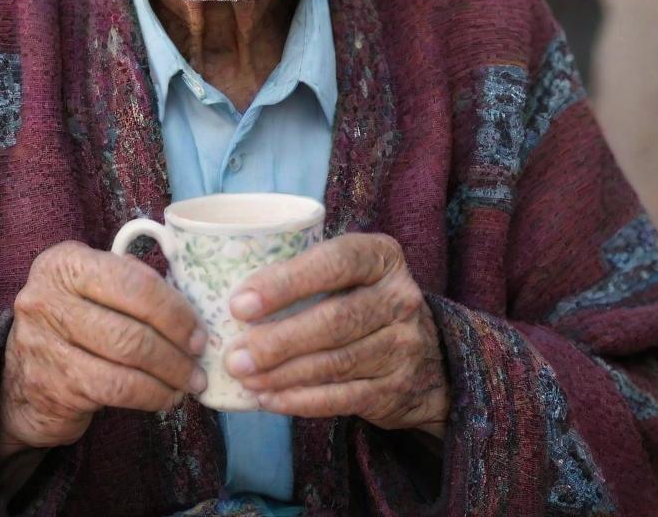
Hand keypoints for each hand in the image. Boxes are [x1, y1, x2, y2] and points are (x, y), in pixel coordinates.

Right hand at [0, 240, 206, 460]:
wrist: (19, 381)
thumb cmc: (73, 324)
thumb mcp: (93, 289)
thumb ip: (132, 284)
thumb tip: (190, 306)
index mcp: (66, 262)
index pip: (132, 280)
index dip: (174, 308)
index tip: (198, 329)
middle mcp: (48, 297)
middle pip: (131, 323)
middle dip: (176, 345)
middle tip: (199, 359)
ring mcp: (45, 342)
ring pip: (127, 358)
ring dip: (169, 373)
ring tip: (189, 382)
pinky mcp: (52, 385)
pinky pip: (116, 389)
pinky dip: (150, 395)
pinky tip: (165, 397)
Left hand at [224, 233, 448, 436]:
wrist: (427, 357)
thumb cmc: (361, 300)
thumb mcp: (349, 273)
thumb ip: (304, 272)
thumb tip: (230, 290)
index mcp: (381, 256)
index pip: (334, 262)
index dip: (285, 283)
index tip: (240, 304)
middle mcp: (400, 298)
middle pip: (335, 320)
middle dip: (279, 340)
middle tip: (234, 355)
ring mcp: (403, 346)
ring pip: (336, 362)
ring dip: (283, 374)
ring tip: (244, 377)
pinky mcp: (395, 389)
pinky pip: (342, 397)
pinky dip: (301, 400)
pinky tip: (269, 399)